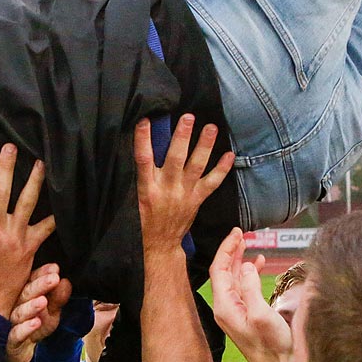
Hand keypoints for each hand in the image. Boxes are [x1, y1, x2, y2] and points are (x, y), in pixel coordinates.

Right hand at [0, 145, 54, 317]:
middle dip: (5, 167)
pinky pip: (46, 228)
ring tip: (40, 163)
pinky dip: (56, 215)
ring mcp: (13, 237)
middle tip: (10, 147)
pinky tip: (63, 199)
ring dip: (34, 181)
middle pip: (0, 191)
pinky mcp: (29, 247)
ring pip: (26, 203)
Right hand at [4, 264, 70, 361]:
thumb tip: (65, 281)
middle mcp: (15, 306)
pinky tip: (36, 322)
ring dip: (32, 307)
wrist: (24, 354)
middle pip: (26, 294)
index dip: (42, 274)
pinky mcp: (10, 341)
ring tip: (43, 301)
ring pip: (20, 313)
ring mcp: (10, 323)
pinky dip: (25, 328)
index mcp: (25, 295)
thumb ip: (59, 298)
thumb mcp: (52, 312)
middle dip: (39, 286)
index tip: (55, 269)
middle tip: (53, 278)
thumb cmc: (36, 326)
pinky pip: (16, 334)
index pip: (32, 280)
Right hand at [135, 116, 234, 251]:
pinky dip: (222, 169)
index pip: (143, 160)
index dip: (143, 140)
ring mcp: (184, 194)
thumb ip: (137, 178)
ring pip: (196, 166)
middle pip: (175, 158)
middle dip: (182, 136)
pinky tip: (229, 154)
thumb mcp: (132, 200)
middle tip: (188, 116)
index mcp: (146, 188)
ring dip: (204, 146)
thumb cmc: (142, 220)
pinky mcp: (197, 199)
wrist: (159, 245)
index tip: (145, 121)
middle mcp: (167, 188)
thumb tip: (137, 152)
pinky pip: (212, 183)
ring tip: (211, 127)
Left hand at [207, 228, 291, 361]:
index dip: (227, 249)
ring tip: (248, 243)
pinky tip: (258, 264)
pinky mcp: (245, 314)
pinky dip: (248, 272)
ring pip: (232, 278)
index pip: (219, 269)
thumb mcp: (262, 314)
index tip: (237, 233)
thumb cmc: (272, 347)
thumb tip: (245, 266)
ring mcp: (234, 311)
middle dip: (231, 251)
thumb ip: (251, 288)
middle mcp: (226, 307)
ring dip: (239, 260)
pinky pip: (242, 287)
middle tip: (241, 233)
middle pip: (223, 272)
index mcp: (225, 306)